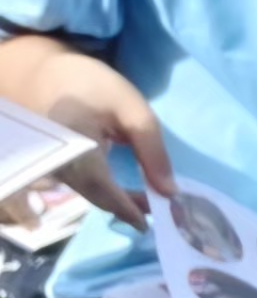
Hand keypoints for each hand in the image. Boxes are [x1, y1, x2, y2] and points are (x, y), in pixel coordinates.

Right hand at [13, 43, 167, 222]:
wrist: (46, 74)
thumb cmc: (93, 86)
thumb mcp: (133, 110)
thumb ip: (152, 150)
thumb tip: (168, 191)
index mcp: (76, 146)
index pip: (102, 188)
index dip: (128, 209)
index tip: (152, 223)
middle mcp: (60, 163)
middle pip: (97, 195)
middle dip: (130, 208)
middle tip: (164, 212)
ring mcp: (56, 166)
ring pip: (91, 193)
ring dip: (121, 202)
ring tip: (154, 203)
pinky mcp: (59, 166)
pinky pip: (85, 185)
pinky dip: (109, 192)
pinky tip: (131, 194)